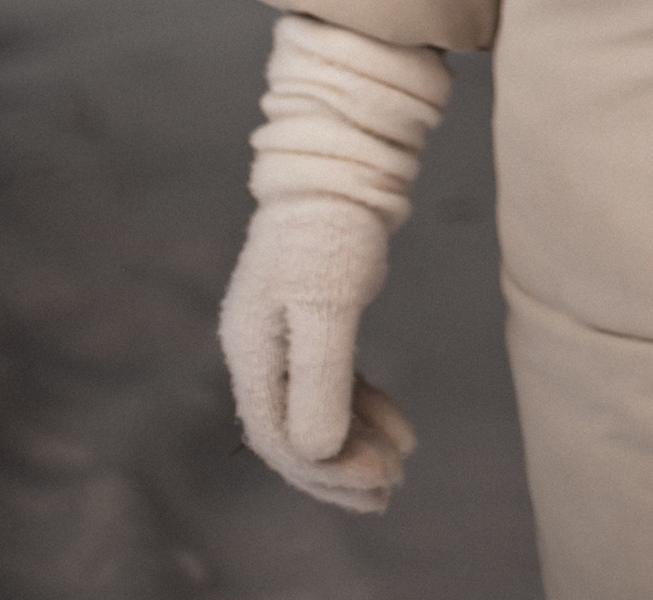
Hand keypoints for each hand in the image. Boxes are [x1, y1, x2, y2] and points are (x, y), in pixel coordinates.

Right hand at [219, 196, 416, 514]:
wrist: (344, 161)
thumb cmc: (332, 226)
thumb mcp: (328, 304)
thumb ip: (318, 381)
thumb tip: (313, 454)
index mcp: (251, 350)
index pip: (279, 437)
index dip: (326, 470)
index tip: (377, 481)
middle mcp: (260, 349)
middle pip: (294, 433)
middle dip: (341, 469)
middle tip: (391, 491)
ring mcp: (285, 335)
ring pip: (316, 411)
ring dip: (356, 443)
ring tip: (400, 466)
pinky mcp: (315, 319)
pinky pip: (334, 382)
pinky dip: (364, 407)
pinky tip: (397, 426)